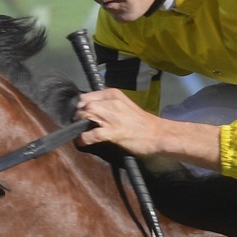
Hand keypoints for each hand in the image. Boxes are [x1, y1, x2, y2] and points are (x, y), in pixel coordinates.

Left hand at [73, 89, 222, 169]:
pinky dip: (83, 138)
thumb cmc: (142, 123)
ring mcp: (112, 117)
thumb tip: (91, 110)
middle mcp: (112, 102)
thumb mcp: (124, 106)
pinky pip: (91, 134)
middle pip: (84, 104)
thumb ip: (109, 105)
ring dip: (79, 125)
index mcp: (114, 94)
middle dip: (78, 115)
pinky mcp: (113, 132)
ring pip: (86, 114)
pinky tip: (81, 142)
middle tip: (78, 124)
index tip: (79, 114)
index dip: (80, 105)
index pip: (87, 96)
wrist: (158, 134)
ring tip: (79, 132)